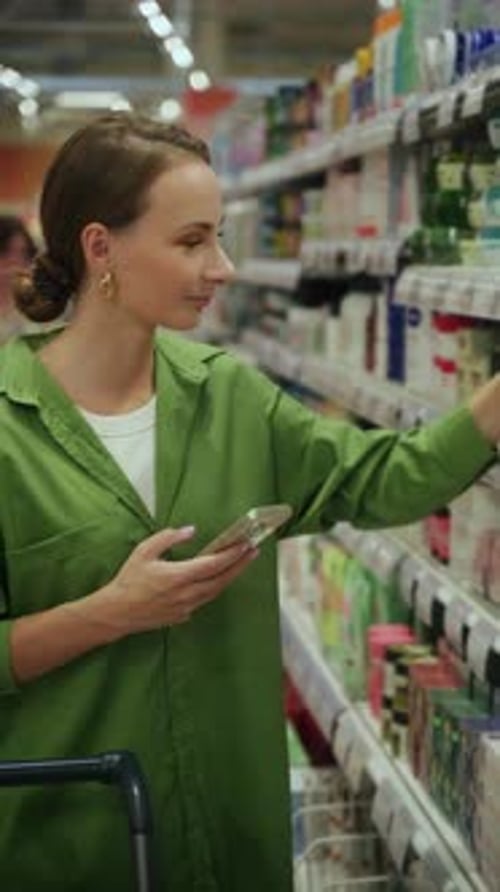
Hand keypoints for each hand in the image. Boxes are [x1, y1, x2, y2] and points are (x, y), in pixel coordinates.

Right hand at [96, 526, 257, 635]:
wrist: (117, 612)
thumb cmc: (128, 580)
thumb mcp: (144, 551)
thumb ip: (168, 538)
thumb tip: (190, 531)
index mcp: (178, 576)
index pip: (214, 564)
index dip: (232, 555)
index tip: (245, 545)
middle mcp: (187, 594)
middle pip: (221, 579)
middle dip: (239, 565)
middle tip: (252, 552)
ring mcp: (186, 608)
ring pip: (215, 592)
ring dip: (228, 577)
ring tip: (239, 564)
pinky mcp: (182, 616)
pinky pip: (203, 600)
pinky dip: (212, 588)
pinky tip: (215, 579)